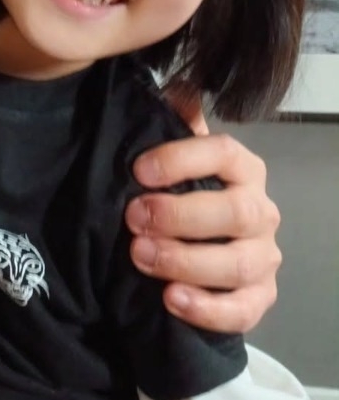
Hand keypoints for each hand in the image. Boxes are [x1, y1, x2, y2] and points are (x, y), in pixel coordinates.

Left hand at [125, 133, 280, 333]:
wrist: (192, 243)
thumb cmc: (178, 189)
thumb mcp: (171, 152)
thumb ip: (173, 121)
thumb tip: (179, 89)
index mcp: (242, 168)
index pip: (223, 153)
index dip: (181, 159)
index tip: (139, 170)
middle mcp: (260, 210)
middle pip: (234, 213)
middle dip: (179, 216)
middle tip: (134, 218)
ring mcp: (264, 256)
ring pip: (238, 263)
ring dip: (185, 261)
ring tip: (140, 255)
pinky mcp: (259, 298)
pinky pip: (243, 310)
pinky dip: (207, 309)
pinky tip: (170, 299)